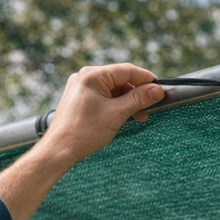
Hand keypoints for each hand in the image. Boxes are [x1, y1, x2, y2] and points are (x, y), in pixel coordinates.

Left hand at [40, 63, 166, 164]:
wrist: (60, 149)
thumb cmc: (84, 132)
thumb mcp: (117, 114)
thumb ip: (138, 99)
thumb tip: (157, 90)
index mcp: (92, 75)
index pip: (127, 70)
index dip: (146, 79)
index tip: (159, 89)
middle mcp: (85, 77)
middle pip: (120, 79)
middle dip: (136, 93)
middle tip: (150, 107)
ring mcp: (81, 87)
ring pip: (113, 89)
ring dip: (127, 101)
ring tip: (138, 116)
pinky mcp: (80, 98)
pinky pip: (104, 96)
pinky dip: (116, 104)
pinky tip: (124, 116)